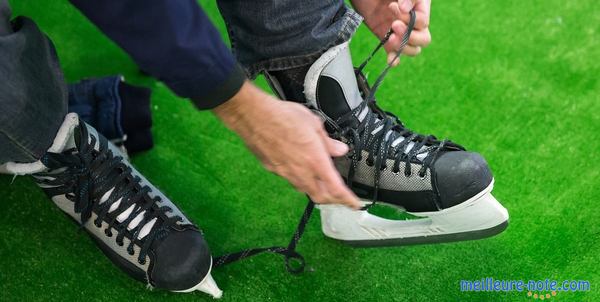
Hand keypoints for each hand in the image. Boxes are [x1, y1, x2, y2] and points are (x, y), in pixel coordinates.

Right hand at [213, 81, 360, 208]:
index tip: (355, 204)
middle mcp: (301, 172)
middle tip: (339, 195)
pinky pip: (290, 179)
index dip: (348, 200)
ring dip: (315, 189)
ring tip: (321, 182)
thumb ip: (328, 142)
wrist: (254, 117)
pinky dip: (299, 178)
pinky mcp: (273, 170)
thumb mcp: (314, 124)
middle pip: (320, 196)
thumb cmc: (283, 117)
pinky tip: (299, 167)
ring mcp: (285, 173)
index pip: (336, 190)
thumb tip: (340, 150)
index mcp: (316, 162)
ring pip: (304, 189)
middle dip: (332, 199)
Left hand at [352, 0, 431, 65]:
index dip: (410, 20)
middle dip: (410, 37)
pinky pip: (394, 52)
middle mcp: (412, 21)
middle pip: (423, 39)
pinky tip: (390, 59)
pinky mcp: (386, 37)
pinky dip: (394, 58)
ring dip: (402, 47)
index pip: (423, 22)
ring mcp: (399, 30)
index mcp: (420, 7)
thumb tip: (405, 8)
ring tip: (390, 38)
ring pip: (412, 49)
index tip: (392, 7)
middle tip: (394, 25)